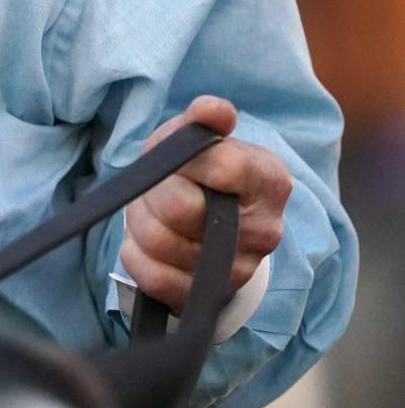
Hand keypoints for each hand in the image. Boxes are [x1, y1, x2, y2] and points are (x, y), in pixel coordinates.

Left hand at [118, 95, 290, 314]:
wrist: (213, 226)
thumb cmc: (202, 173)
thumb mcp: (202, 138)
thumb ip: (204, 119)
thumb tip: (213, 111)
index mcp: (269, 181)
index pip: (222, 167)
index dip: (184, 159)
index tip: (177, 157)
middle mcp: (264, 231)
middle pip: (181, 208)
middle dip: (154, 192)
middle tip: (155, 186)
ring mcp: (238, 270)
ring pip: (160, 243)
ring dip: (140, 221)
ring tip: (151, 210)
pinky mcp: (207, 297)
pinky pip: (153, 278)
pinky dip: (137, 254)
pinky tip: (144, 241)